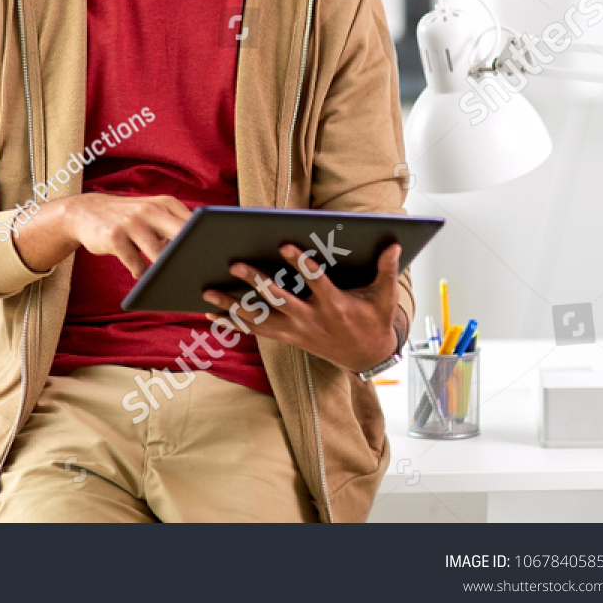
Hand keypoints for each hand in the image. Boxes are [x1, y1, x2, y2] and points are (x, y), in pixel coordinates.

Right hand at [14, 193, 191, 276]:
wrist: (85, 212)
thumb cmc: (128, 219)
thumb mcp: (152, 213)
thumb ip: (174, 226)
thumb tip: (201, 254)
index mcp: (165, 203)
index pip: (195, 224)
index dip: (207, 242)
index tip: (214, 260)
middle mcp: (150, 210)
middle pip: (182, 236)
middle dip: (191, 257)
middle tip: (196, 275)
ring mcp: (132, 222)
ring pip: (159, 254)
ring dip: (166, 271)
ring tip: (169, 281)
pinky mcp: (114, 237)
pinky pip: (135, 263)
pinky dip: (141, 274)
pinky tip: (141, 276)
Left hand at [202, 243, 402, 373]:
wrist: (366, 357)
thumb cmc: (373, 322)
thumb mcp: (384, 298)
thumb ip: (386, 271)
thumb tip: (394, 245)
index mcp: (335, 307)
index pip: (316, 283)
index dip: (301, 265)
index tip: (286, 246)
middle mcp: (311, 320)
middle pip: (279, 300)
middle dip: (256, 282)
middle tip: (235, 264)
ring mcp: (296, 332)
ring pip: (260, 319)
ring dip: (233, 305)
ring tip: (207, 291)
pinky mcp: (287, 338)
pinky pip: (256, 331)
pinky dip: (233, 322)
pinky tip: (211, 313)